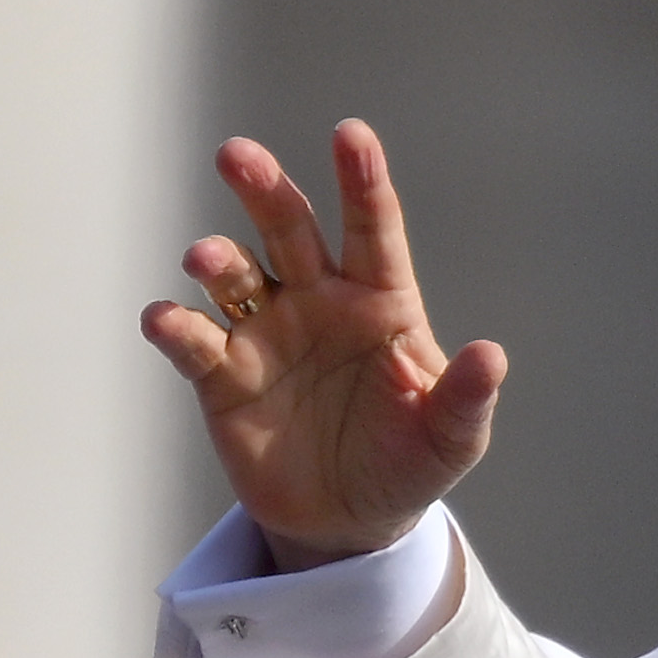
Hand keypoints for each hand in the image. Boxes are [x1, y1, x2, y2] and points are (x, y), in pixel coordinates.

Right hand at [141, 121, 504, 563]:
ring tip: (207, 260)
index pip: (371, 228)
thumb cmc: (408, 464)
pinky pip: (192, 340)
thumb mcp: (450, 440)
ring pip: (233, 274)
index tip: (350, 135)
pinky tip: (165, 321)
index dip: (361, 181)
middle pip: (287, 227)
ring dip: (216, 260)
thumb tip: (492, 356)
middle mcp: (316, 299)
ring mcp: (264, 331)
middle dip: (263, 188)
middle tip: (236, 156)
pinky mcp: (221, 375)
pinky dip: (174, 326)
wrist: (349, 522)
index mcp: (379, 300)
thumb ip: (466, 398)